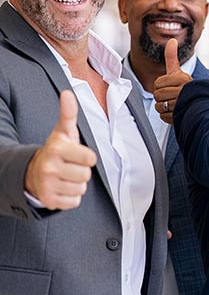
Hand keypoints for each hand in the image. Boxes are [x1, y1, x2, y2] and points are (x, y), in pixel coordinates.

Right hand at [24, 91, 97, 209]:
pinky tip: (61, 187)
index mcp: (57, 149)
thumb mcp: (63, 132)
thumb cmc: (56, 151)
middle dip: (81, 171)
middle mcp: (49, 167)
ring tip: (65, 176)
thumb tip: (68, 93)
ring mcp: (47, 185)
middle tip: (70, 166)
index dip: (87, 157)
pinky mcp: (49, 200)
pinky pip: (74, 202)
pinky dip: (71, 197)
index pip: (90, 158)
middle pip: (86, 175)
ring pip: (81, 189)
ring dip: (76, 184)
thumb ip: (69, 114)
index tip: (77, 155)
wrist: (32, 172)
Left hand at [153, 39, 192, 124]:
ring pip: (160, 107)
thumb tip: (171, 40)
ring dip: (163, 107)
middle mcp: (184, 91)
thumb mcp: (178, 72)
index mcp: (183, 79)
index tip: (170, 86)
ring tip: (173, 104)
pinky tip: (175, 112)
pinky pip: (164, 117)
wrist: (200, 104)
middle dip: (161, 97)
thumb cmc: (185, 88)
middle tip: (171, 96)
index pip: (158, 83)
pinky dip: (167, 116)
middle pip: (157, 95)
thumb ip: (172, 57)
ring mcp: (184, 104)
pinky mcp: (182, 116)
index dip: (160, 85)